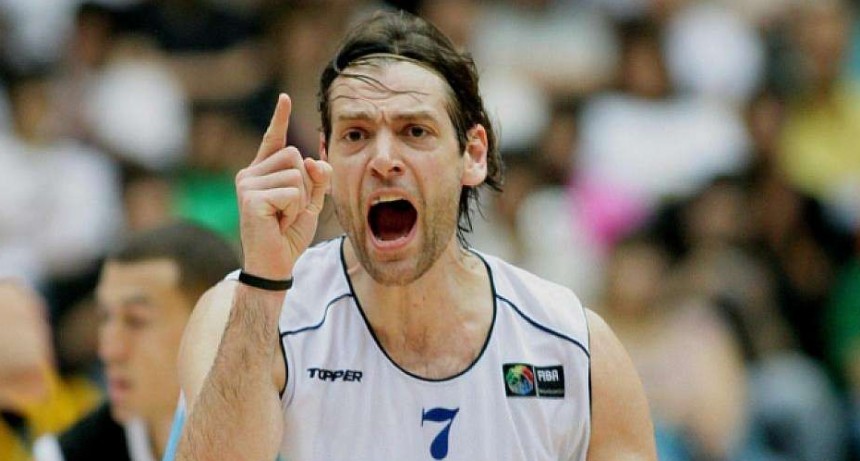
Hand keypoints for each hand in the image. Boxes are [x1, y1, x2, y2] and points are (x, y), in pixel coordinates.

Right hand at [236, 94, 331, 279]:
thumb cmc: (288, 235)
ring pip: (296, 173)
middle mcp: (250, 174)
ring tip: (283, 217)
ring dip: (300, 200)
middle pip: (295, 155)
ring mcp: (247, 184)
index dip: (280, 119)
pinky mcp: (250, 197)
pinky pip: (292, 192)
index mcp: (262, 172)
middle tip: (289, 210)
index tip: (285, 98)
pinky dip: (294, 209)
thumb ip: (317, 180)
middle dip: (305, 185)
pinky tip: (278, 222)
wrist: (275, 264)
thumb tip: (316, 161)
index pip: (273, 140)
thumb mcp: (310, 204)